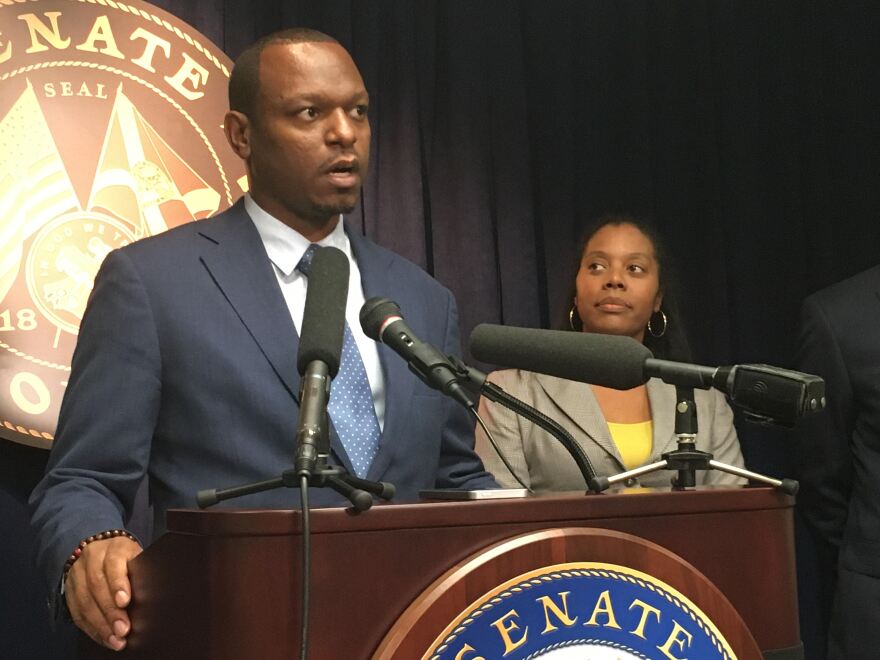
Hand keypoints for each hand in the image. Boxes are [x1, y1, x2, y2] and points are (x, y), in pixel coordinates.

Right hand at [64, 536, 142, 650]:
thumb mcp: (136, 557)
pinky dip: (91, 628)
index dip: (118, 584)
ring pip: (84, 601)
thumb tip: (147, 598)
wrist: (102, 550)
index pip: (113, 564)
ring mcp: (77, 573)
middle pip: (97, 585)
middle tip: (122, 629)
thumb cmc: (127, 559)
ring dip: (100, 624)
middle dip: (110, 611)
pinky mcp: (69, 589)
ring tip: (115, 639)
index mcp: (114, 547)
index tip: (125, 602)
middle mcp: (92, 557)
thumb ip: (140, 573)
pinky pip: (77, 612)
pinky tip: (104, 638)